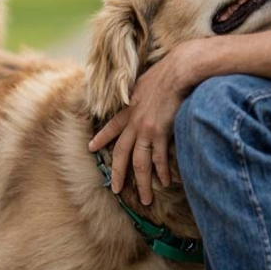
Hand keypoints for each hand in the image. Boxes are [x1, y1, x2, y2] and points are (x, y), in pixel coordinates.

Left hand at [88, 44, 193, 204]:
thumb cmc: (166, 72)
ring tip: (144, 199)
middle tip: (115, 189)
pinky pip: (159, 159)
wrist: (178, 70)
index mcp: (129, 109)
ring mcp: (145, 129)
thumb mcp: (144, 81)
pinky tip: (165, 182)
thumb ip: (140, 94)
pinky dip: (162, 172)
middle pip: (121, 154)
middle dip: (117, 174)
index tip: (92, 147)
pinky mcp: (160, 133)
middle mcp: (133, 122)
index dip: (101, 138)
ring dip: (141, 183)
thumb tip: (141, 95)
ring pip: (139, 163)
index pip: (111, 127)